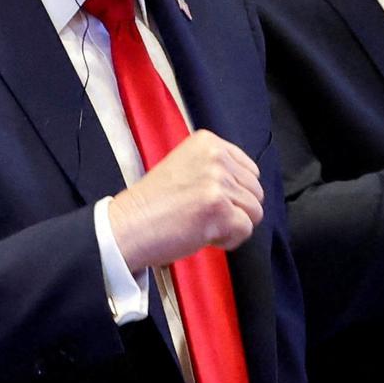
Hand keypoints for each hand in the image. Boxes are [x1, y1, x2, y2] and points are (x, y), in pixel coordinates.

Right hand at [109, 129, 264, 272]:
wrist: (127, 226)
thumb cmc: (152, 204)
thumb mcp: (185, 166)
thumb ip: (215, 168)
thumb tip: (246, 185)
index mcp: (207, 142)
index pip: (250, 170)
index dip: (235, 192)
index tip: (210, 200)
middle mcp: (216, 157)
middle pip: (256, 191)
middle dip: (235, 209)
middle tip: (203, 215)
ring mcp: (218, 182)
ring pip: (254, 212)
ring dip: (232, 225)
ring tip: (202, 224)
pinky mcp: (219, 209)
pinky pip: (246, 230)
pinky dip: (228, 240)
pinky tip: (204, 235)